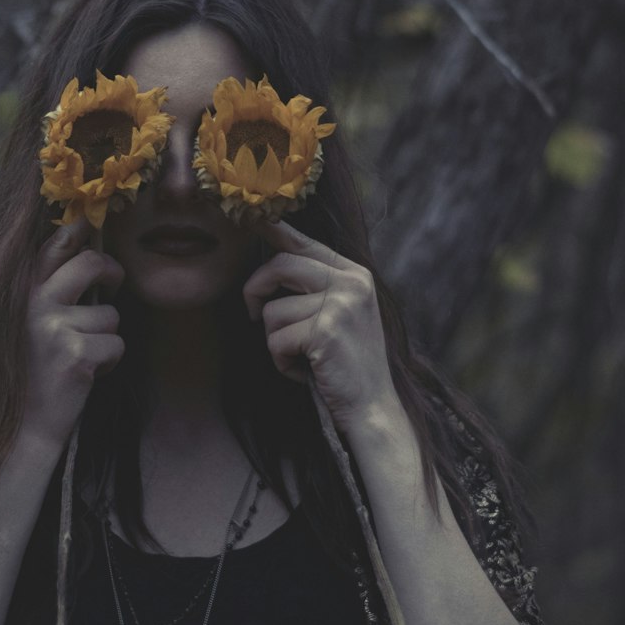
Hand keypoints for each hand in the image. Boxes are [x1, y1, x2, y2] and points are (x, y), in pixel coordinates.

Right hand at [24, 214, 125, 452]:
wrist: (24, 426)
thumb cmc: (35, 371)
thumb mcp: (30, 323)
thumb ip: (47, 291)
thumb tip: (86, 251)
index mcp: (22, 294)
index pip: (53, 246)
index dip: (78, 230)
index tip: (90, 224)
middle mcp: (35, 305)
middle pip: (91, 263)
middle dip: (112, 272)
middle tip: (113, 287)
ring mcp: (55, 328)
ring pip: (111, 314)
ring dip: (106, 336)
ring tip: (82, 354)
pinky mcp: (76, 354)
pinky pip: (116, 345)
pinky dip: (109, 362)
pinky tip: (86, 373)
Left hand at [242, 216, 403, 435]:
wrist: (372, 408)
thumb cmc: (345, 364)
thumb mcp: (338, 315)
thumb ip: (314, 286)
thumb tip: (271, 261)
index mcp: (354, 274)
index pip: (304, 242)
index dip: (273, 229)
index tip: (251, 216)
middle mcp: (351, 282)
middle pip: (280, 265)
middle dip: (256, 291)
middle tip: (255, 316)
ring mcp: (341, 304)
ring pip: (272, 310)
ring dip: (276, 341)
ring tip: (303, 357)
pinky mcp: (326, 330)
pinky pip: (276, 339)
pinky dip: (282, 362)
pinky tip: (306, 371)